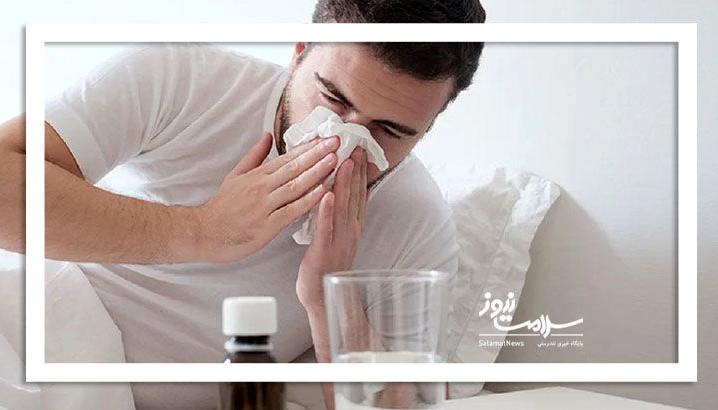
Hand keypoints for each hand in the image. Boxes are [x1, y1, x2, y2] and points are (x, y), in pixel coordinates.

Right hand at [193, 132, 338, 261]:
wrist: (203, 233)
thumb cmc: (222, 208)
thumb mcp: (235, 175)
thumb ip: (254, 156)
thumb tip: (267, 134)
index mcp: (257, 175)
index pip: (287, 157)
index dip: (309, 148)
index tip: (326, 138)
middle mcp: (262, 187)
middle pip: (294, 167)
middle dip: (318, 154)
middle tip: (337, 142)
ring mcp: (264, 205)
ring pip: (295, 185)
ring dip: (316, 172)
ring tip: (335, 160)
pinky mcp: (266, 225)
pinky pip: (291, 210)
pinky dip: (307, 200)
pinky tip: (322, 192)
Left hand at [296, 147, 367, 310]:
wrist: (321, 297)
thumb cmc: (324, 267)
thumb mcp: (335, 237)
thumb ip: (337, 216)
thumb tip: (335, 194)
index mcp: (350, 226)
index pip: (357, 194)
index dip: (359, 172)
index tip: (358, 150)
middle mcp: (349, 230)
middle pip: (353, 196)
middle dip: (355, 170)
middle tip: (356, 146)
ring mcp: (339, 240)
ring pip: (342, 207)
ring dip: (344, 184)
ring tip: (345, 161)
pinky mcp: (325, 250)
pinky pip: (326, 227)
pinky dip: (328, 210)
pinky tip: (328, 195)